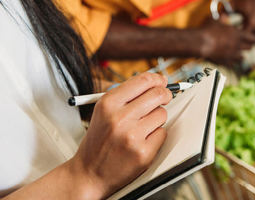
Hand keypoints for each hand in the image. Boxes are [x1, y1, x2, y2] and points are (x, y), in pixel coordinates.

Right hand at [67, 73, 171, 198]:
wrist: (89, 174)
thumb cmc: (99, 141)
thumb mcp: (103, 111)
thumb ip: (127, 95)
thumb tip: (157, 82)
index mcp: (108, 104)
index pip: (143, 81)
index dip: (157, 79)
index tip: (162, 82)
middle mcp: (119, 118)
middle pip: (158, 94)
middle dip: (165, 95)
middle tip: (164, 98)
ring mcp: (132, 137)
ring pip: (162, 114)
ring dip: (157, 118)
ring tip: (142, 127)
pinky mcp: (143, 153)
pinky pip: (162, 133)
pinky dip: (156, 136)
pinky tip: (142, 141)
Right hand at [199, 20, 254, 63]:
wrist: (200, 43)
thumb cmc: (208, 29)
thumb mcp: (216, 20)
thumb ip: (222, 18)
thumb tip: (223, 15)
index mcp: (238, 34)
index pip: (254, 38)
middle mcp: (237, 45)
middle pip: (249, 48)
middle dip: (249, 46)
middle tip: (250, 46)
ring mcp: (231, 55)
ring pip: (242, 57)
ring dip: (241, 55)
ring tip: (240, 55)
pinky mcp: (225, 62)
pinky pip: (232, 64)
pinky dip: (232, 62)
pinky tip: (230, 61)